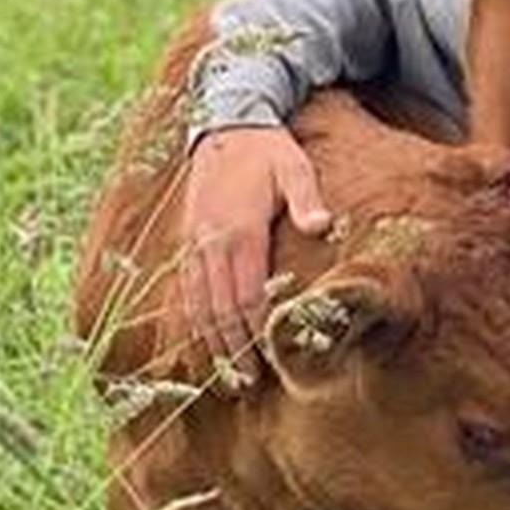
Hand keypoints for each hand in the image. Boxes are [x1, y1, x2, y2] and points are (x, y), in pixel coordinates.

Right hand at [179, 126, 332, 371]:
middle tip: (246, 384)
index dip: (254, 332)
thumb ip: (306, 198)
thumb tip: (322, 227)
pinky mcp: (188, 242)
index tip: (266, 362)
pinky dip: (194, 320)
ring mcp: (195, 243)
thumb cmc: (268, 151)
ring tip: (225, 377)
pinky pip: (188, 290)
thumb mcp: (293, 166)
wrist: (226, 124)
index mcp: (239, 229)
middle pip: (220, 308)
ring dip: (211, 342)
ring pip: (199, 304)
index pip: (245, 295)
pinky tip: (204, 344)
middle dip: (232, 349)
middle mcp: (211, 242)